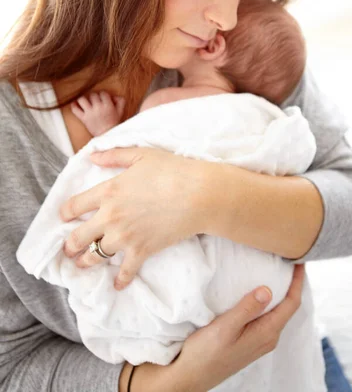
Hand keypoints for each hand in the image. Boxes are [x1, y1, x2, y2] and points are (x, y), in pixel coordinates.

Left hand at [60, 147, 204, 289]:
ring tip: (83, 265)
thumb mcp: (141, 155)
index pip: (74, 206)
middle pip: (78, 237)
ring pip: (95, 256)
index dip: (65, 213)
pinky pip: (125, 271)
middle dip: (69, 245)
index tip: (64, 217)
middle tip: (68, 249)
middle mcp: (110, 217)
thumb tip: (92, 156)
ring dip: (86, 262)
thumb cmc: (171, 170)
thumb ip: (114, 155)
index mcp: (108, 191)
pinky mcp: (141, 251)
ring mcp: (125, 237)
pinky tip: (117, 284)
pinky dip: (120, 280)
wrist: (197, 194)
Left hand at [71, 91, 124, 135]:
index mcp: (108, 105)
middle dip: (94, 97)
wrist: (107, 136)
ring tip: (85, 101)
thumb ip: (120, 101)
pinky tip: (75, 103)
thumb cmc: (113, 124)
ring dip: (83, 99)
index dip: (103, 95)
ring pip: (82, 99)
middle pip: (92, 95)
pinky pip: (75, 110)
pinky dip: (73, 105)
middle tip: (95, 101)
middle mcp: (98, 108)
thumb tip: (114, 96)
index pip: (103, 93)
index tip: (103, 98)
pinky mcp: (83, 119)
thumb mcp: (120, 112)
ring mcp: (89, 113)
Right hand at [169, 264, 304, 391]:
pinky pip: (267, 317)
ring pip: (277, 312)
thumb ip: (247, 308)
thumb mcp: (225, 327)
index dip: (297, 282)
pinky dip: (269, 302)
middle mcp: (268, 338)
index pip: (291, 304)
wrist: (191, 376)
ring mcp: (260, 341)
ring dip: (281, 293)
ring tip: (278, 272)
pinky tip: (260, 293)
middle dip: (292, 285)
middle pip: (287, 307)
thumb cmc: (206, 353)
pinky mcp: (250, 341)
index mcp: (266, 333)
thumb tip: (268, 290)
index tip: (300, 262)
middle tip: (290, 261)